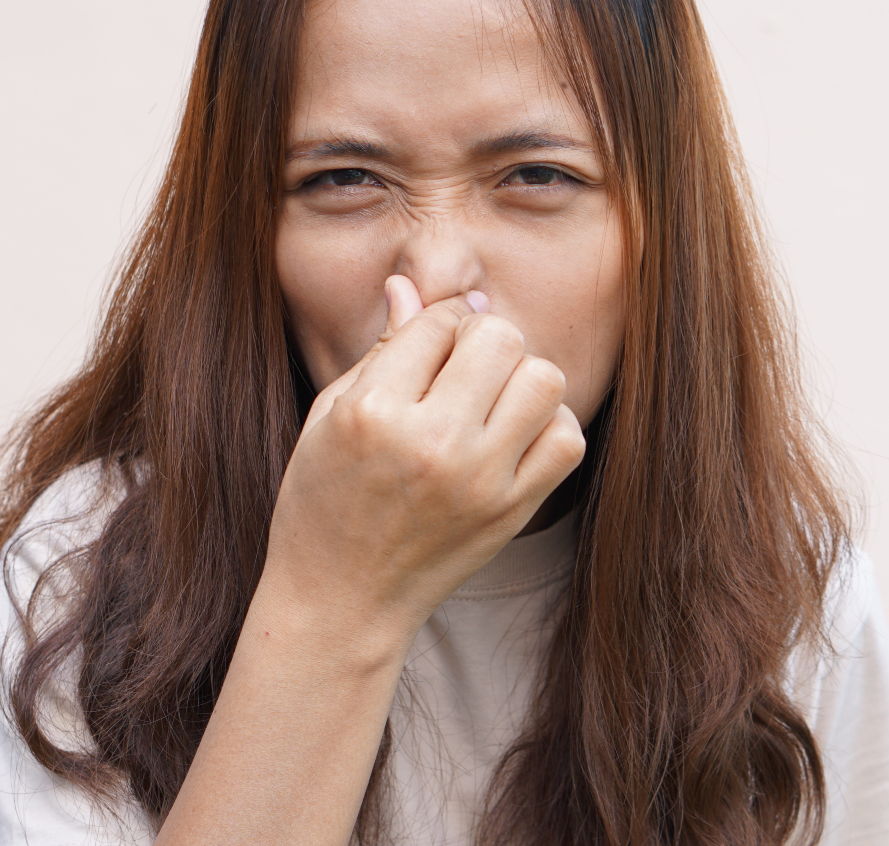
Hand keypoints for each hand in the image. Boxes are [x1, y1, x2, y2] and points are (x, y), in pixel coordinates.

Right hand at [261, 275, 586, 640]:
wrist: (341, 602)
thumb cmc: (322, 501)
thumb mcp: (328, 417)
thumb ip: (379, 350)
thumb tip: (410, 286)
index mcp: (374, 412)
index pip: (437, 321)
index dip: (435, 323)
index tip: (425, 350)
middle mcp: (432, 443)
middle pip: (500, 338)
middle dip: (481, 342)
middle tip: (458, 373)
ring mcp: (479, 481)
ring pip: (544, 378)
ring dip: (520, 379)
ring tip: (488, 403)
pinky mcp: (512, 511)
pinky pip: (566, 437)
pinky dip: (547, 427)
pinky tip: (510, 437)